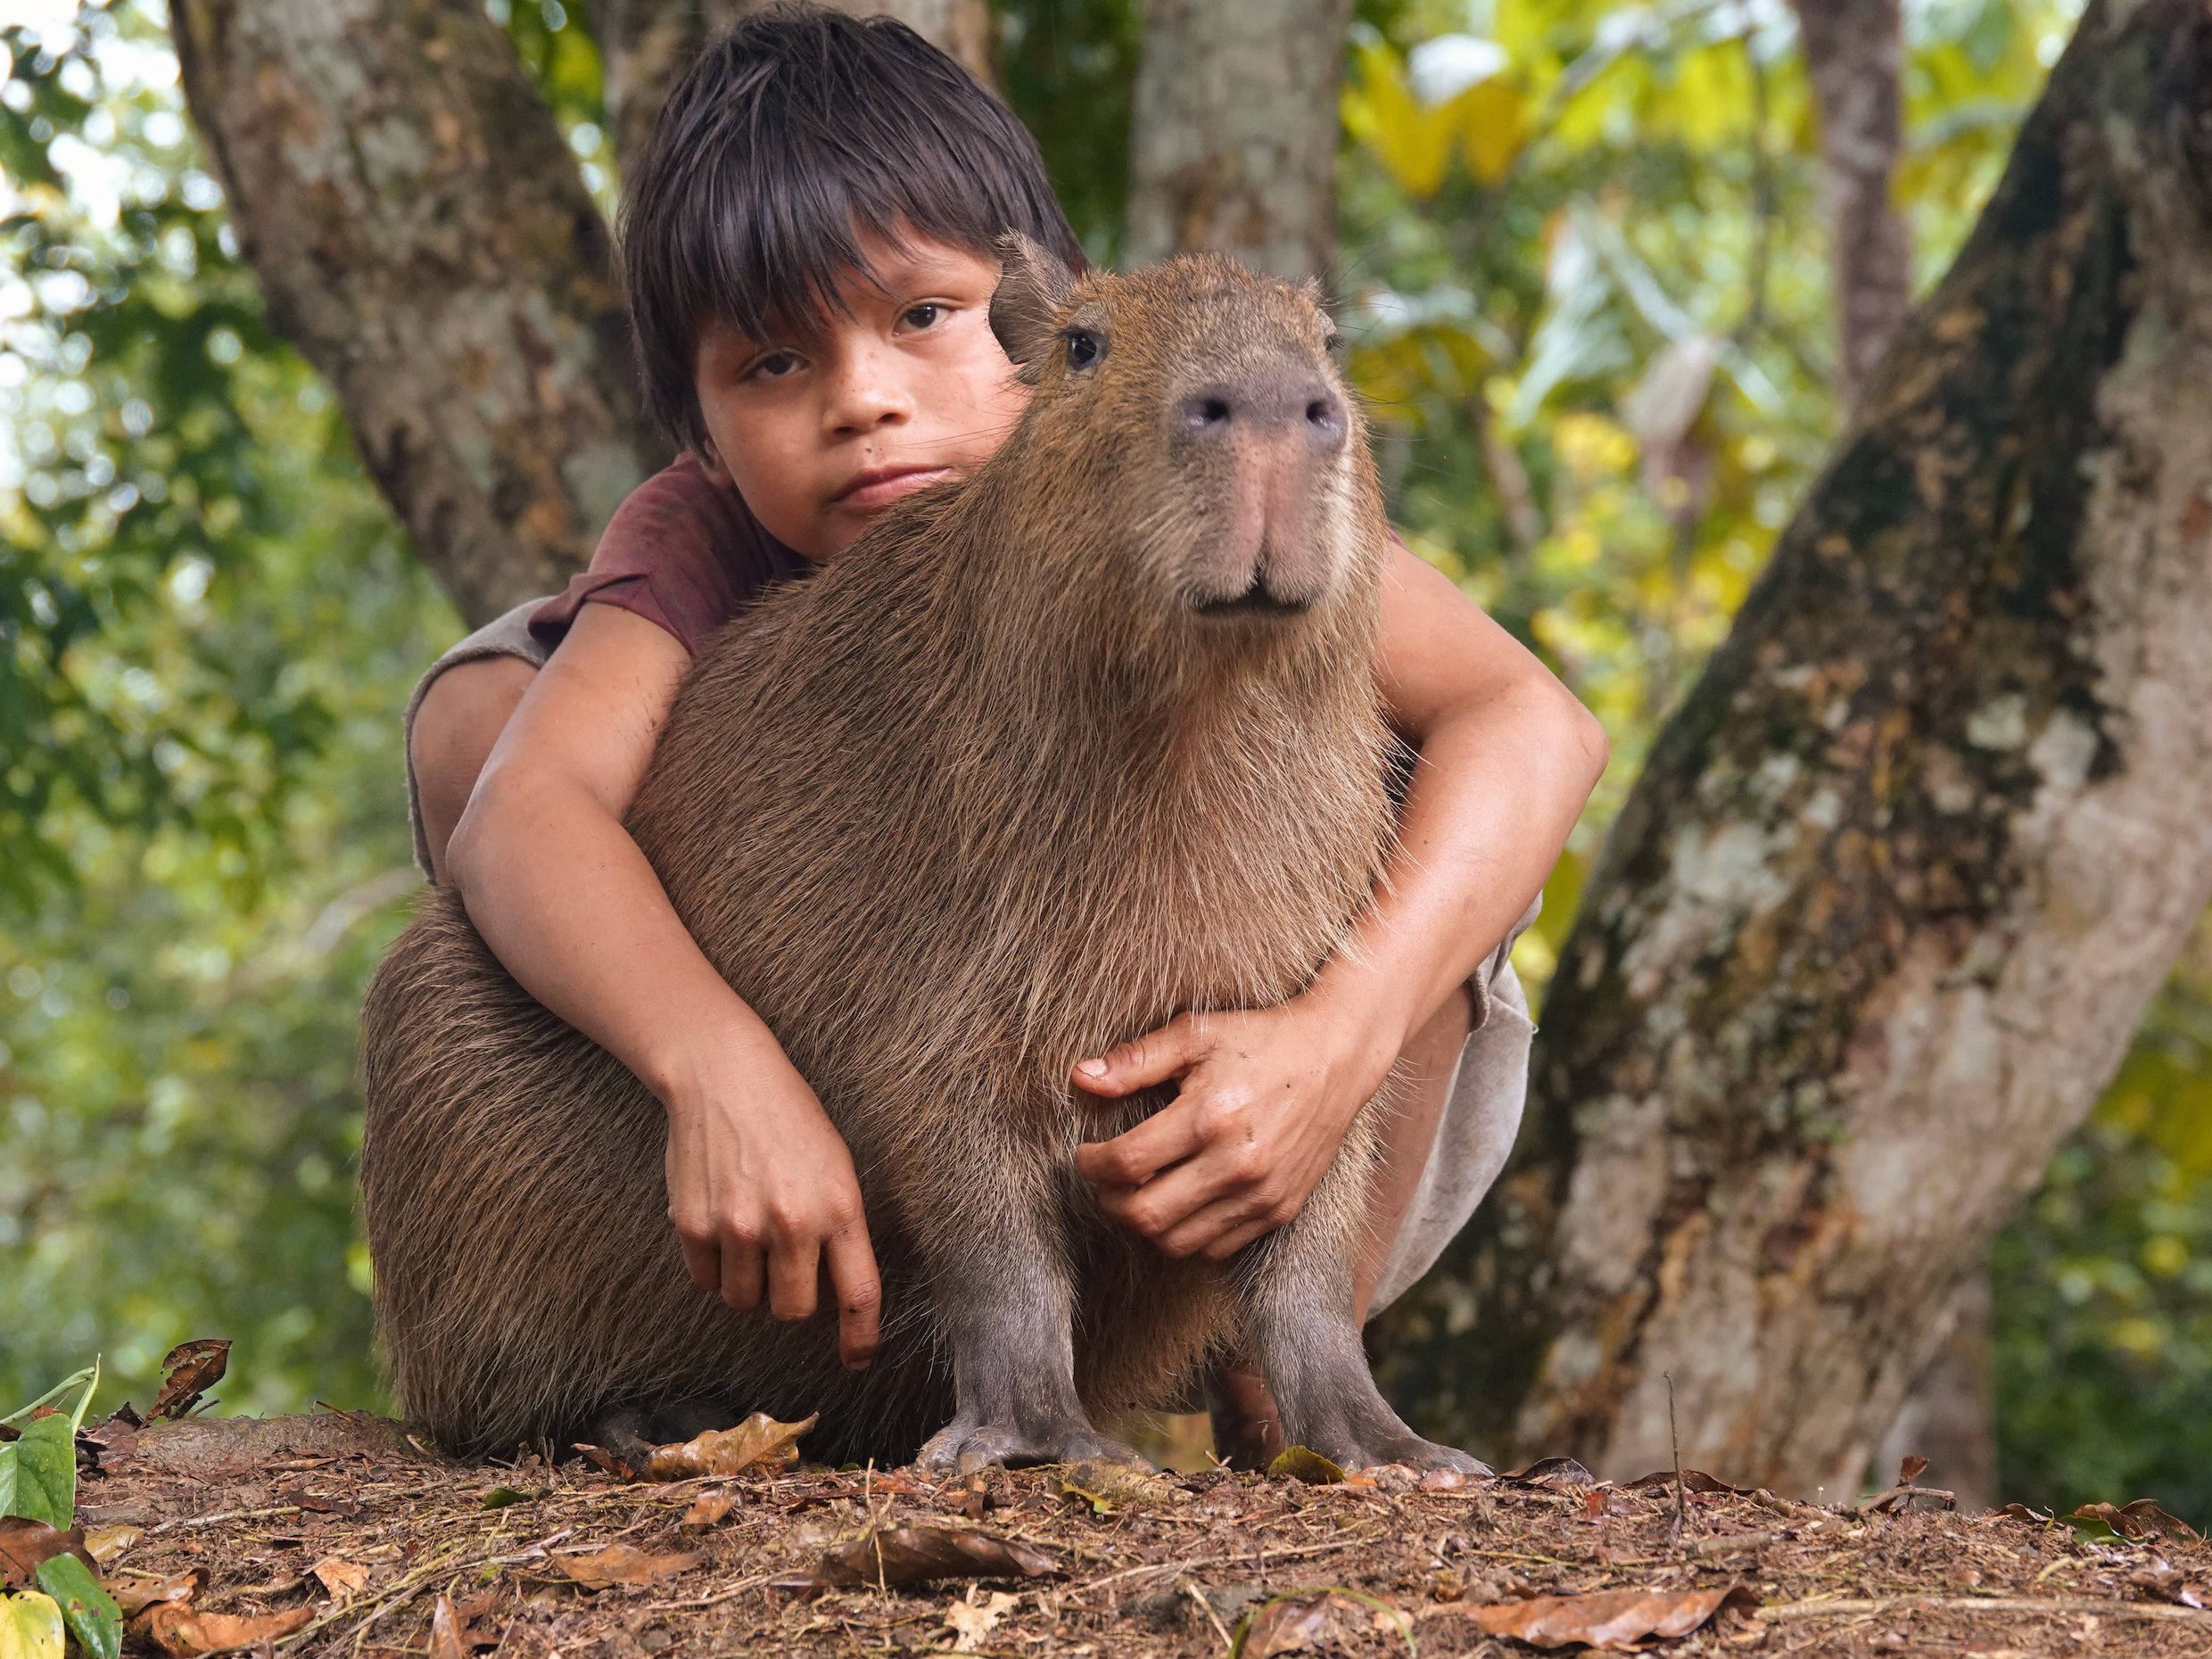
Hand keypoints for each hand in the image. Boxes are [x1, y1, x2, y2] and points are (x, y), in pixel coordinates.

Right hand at [660, 1045, 881, 1369]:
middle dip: (791, 1300)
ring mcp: (739, 1226)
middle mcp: (791, 1223)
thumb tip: (833, 1299)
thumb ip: (839, 1230)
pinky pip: (707, 1280)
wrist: (725, 1078)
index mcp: (839, 1207)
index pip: (859, 1294)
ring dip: (749, 1283)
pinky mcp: (694, 1225)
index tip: (858, 1361)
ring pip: (745, 1301)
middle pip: (793, 1311)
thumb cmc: (789, 1121)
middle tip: (784, 1267)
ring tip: (750, 1234)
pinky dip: (715, 1266)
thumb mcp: (836, 1168)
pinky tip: (721, 1222)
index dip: (860, 1338)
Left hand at [1068, 996, 1393, 1261]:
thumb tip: (1080, 1079)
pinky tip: (1179, 1202)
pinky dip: (1186, 1235)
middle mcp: (1237, 1164)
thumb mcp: (1195, 1034)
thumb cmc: (1261, 1039)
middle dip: (1110, 1200)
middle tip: (1105, 1178)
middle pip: (1145, 1215)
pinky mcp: (1279, 1210)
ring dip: (1145, 1224)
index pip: (1127, 1163)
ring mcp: (1261, 1194)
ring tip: (1139, 1192)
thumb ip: (1136, 1060)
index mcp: (1209, 1116)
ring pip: (1177, 1242)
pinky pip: (1215, 1248)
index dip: (1091, 1164)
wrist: (1336, 1057)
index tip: (1086, 1154)